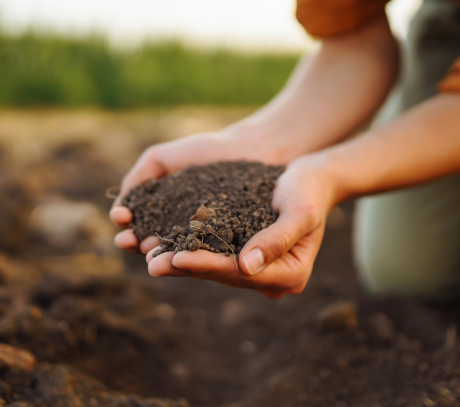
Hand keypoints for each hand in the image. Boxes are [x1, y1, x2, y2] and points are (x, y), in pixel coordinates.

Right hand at [110, 131, 277, 253]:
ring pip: (174, 252)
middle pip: (151, 243)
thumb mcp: (161, 158)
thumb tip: (120, 208)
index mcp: (161, 213)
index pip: (137, 225)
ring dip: (158, 254)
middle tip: (128, 240)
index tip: (121, 218)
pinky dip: (190, 254)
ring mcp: (202, 240)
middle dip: (136, 243)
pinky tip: (179, 251)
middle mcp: (179, 230)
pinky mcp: (225, 245)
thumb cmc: (205, 152)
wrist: (248, 149)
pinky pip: (205, 252)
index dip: (126, 225)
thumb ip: (138, 177)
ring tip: (148, 250)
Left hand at [145, 156, 333, 298]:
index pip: (240, 273)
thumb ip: (277, 238)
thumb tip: (246, 266)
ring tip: (149, 257)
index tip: (177, 258)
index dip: (207, 265)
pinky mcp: (243, 257)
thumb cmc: (308, 191)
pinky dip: (188, 250)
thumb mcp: (300, 211)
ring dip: (180, 263)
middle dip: (186, 268)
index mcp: (290, 275)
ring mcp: (257, 271)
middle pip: (222, 275)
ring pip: (213, 269)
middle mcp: (272, 280)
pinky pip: (212, 256)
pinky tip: (161, 245)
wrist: (310, 180)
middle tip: (151, 264)